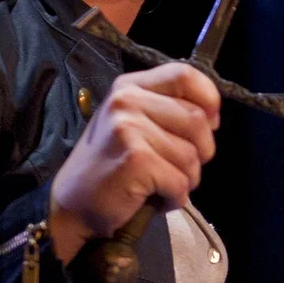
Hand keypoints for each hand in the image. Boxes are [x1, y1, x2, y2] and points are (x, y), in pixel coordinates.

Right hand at [48, 63, 221, 263]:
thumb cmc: (109, 168)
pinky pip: (181, 182)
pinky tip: (150, 198)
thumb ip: (167, 110)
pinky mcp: (136, 159)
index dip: (209, 99)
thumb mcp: (132, 123)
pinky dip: (173, 198)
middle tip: (173, 167)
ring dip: (184, 179)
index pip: (185, 75)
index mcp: (129, 86)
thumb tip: (212, 116)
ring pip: (192, 155)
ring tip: (155, 184)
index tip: (211, 122)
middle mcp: (127, 100)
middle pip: (197, 119)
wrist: (71, 207)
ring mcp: (129, 128)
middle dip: (200, 152)